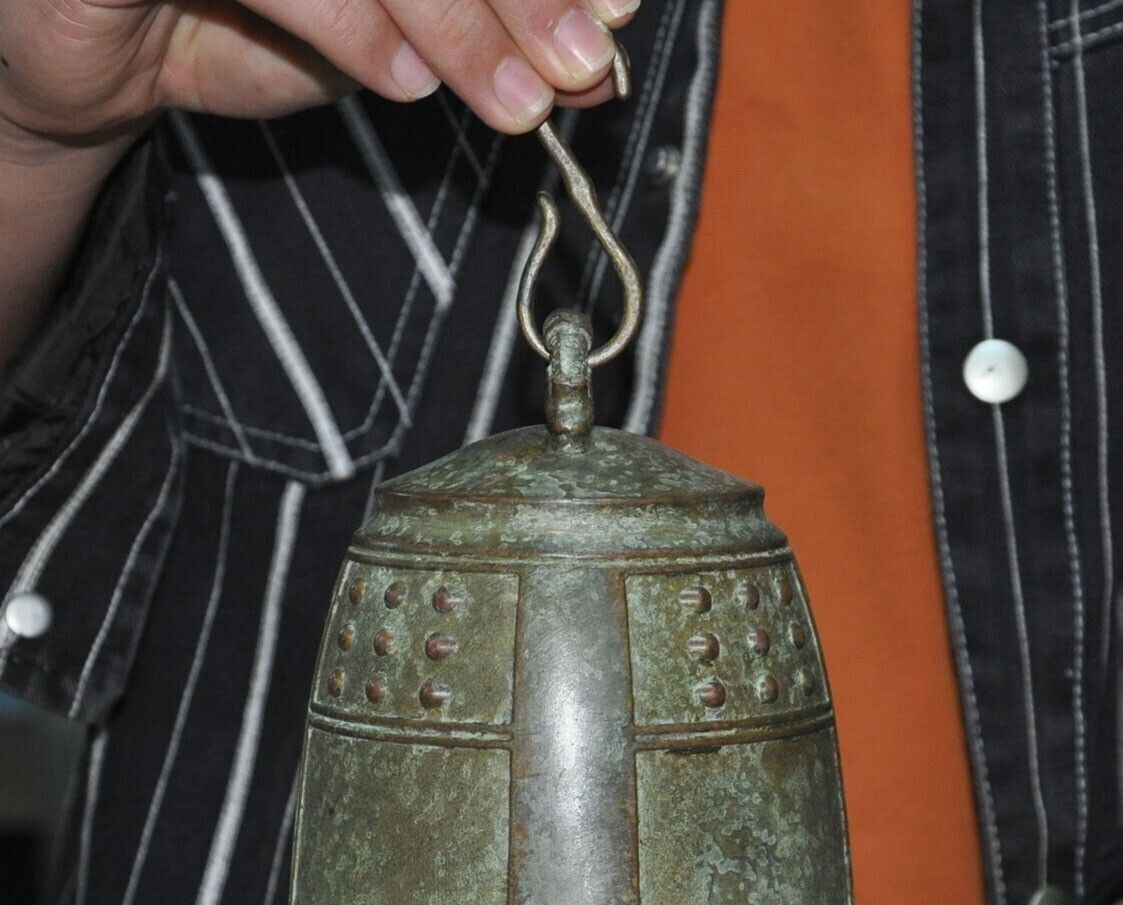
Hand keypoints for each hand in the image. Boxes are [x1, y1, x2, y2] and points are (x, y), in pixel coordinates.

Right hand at [0, 0, 638, 156]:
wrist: (79, 59)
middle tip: (582, 65)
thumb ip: (462, 18)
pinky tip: (405, 84)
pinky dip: (346, 24)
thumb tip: (592, 33)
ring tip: (516, 101)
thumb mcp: (368, 27)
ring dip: (452, 17)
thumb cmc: (229, 23)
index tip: (610, 15)